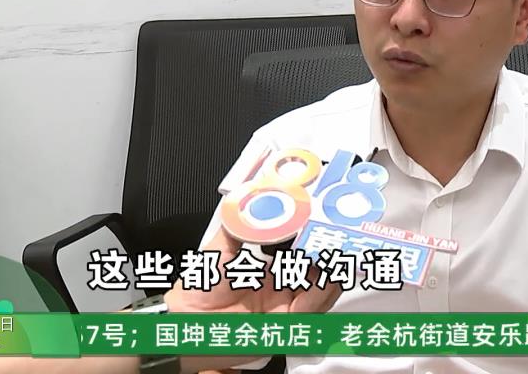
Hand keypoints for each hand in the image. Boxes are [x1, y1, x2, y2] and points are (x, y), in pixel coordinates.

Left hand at [164, 227, 341, 315]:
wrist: (186, 324)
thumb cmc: (198, 289)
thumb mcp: (219, 249)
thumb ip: (240, 226)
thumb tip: (254, 202)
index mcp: (271, 264)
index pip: (305, 248)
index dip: (319, 237)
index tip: (329, 222)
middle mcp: (283, 284)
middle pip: (320, 269)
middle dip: (333, 256)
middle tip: (341, 242)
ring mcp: (286, 304)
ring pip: (323, 290)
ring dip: (330, 276)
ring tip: (333, 262)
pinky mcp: (285, 325)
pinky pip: (311, 312)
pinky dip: (317, 299)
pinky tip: (316, 287)